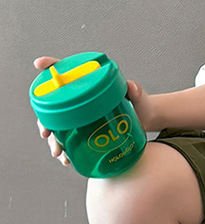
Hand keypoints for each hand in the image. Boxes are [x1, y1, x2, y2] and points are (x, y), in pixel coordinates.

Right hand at [33, 57, 158, 164]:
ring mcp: (81, 116)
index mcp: (89, 84)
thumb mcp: (138, 95)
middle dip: (45, 120)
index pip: (66, 70)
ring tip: (59, 154)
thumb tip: (131, 87)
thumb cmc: (140, 103)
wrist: (146, 120)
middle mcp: (81, 99)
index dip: (51, 66)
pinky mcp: (86, 130)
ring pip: (58, 128)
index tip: (39, 63)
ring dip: (54, 141)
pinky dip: (66, 151)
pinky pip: (70, 141)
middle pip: (53, 106)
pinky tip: (67, 160)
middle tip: (46, 133)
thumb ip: (135, 90)